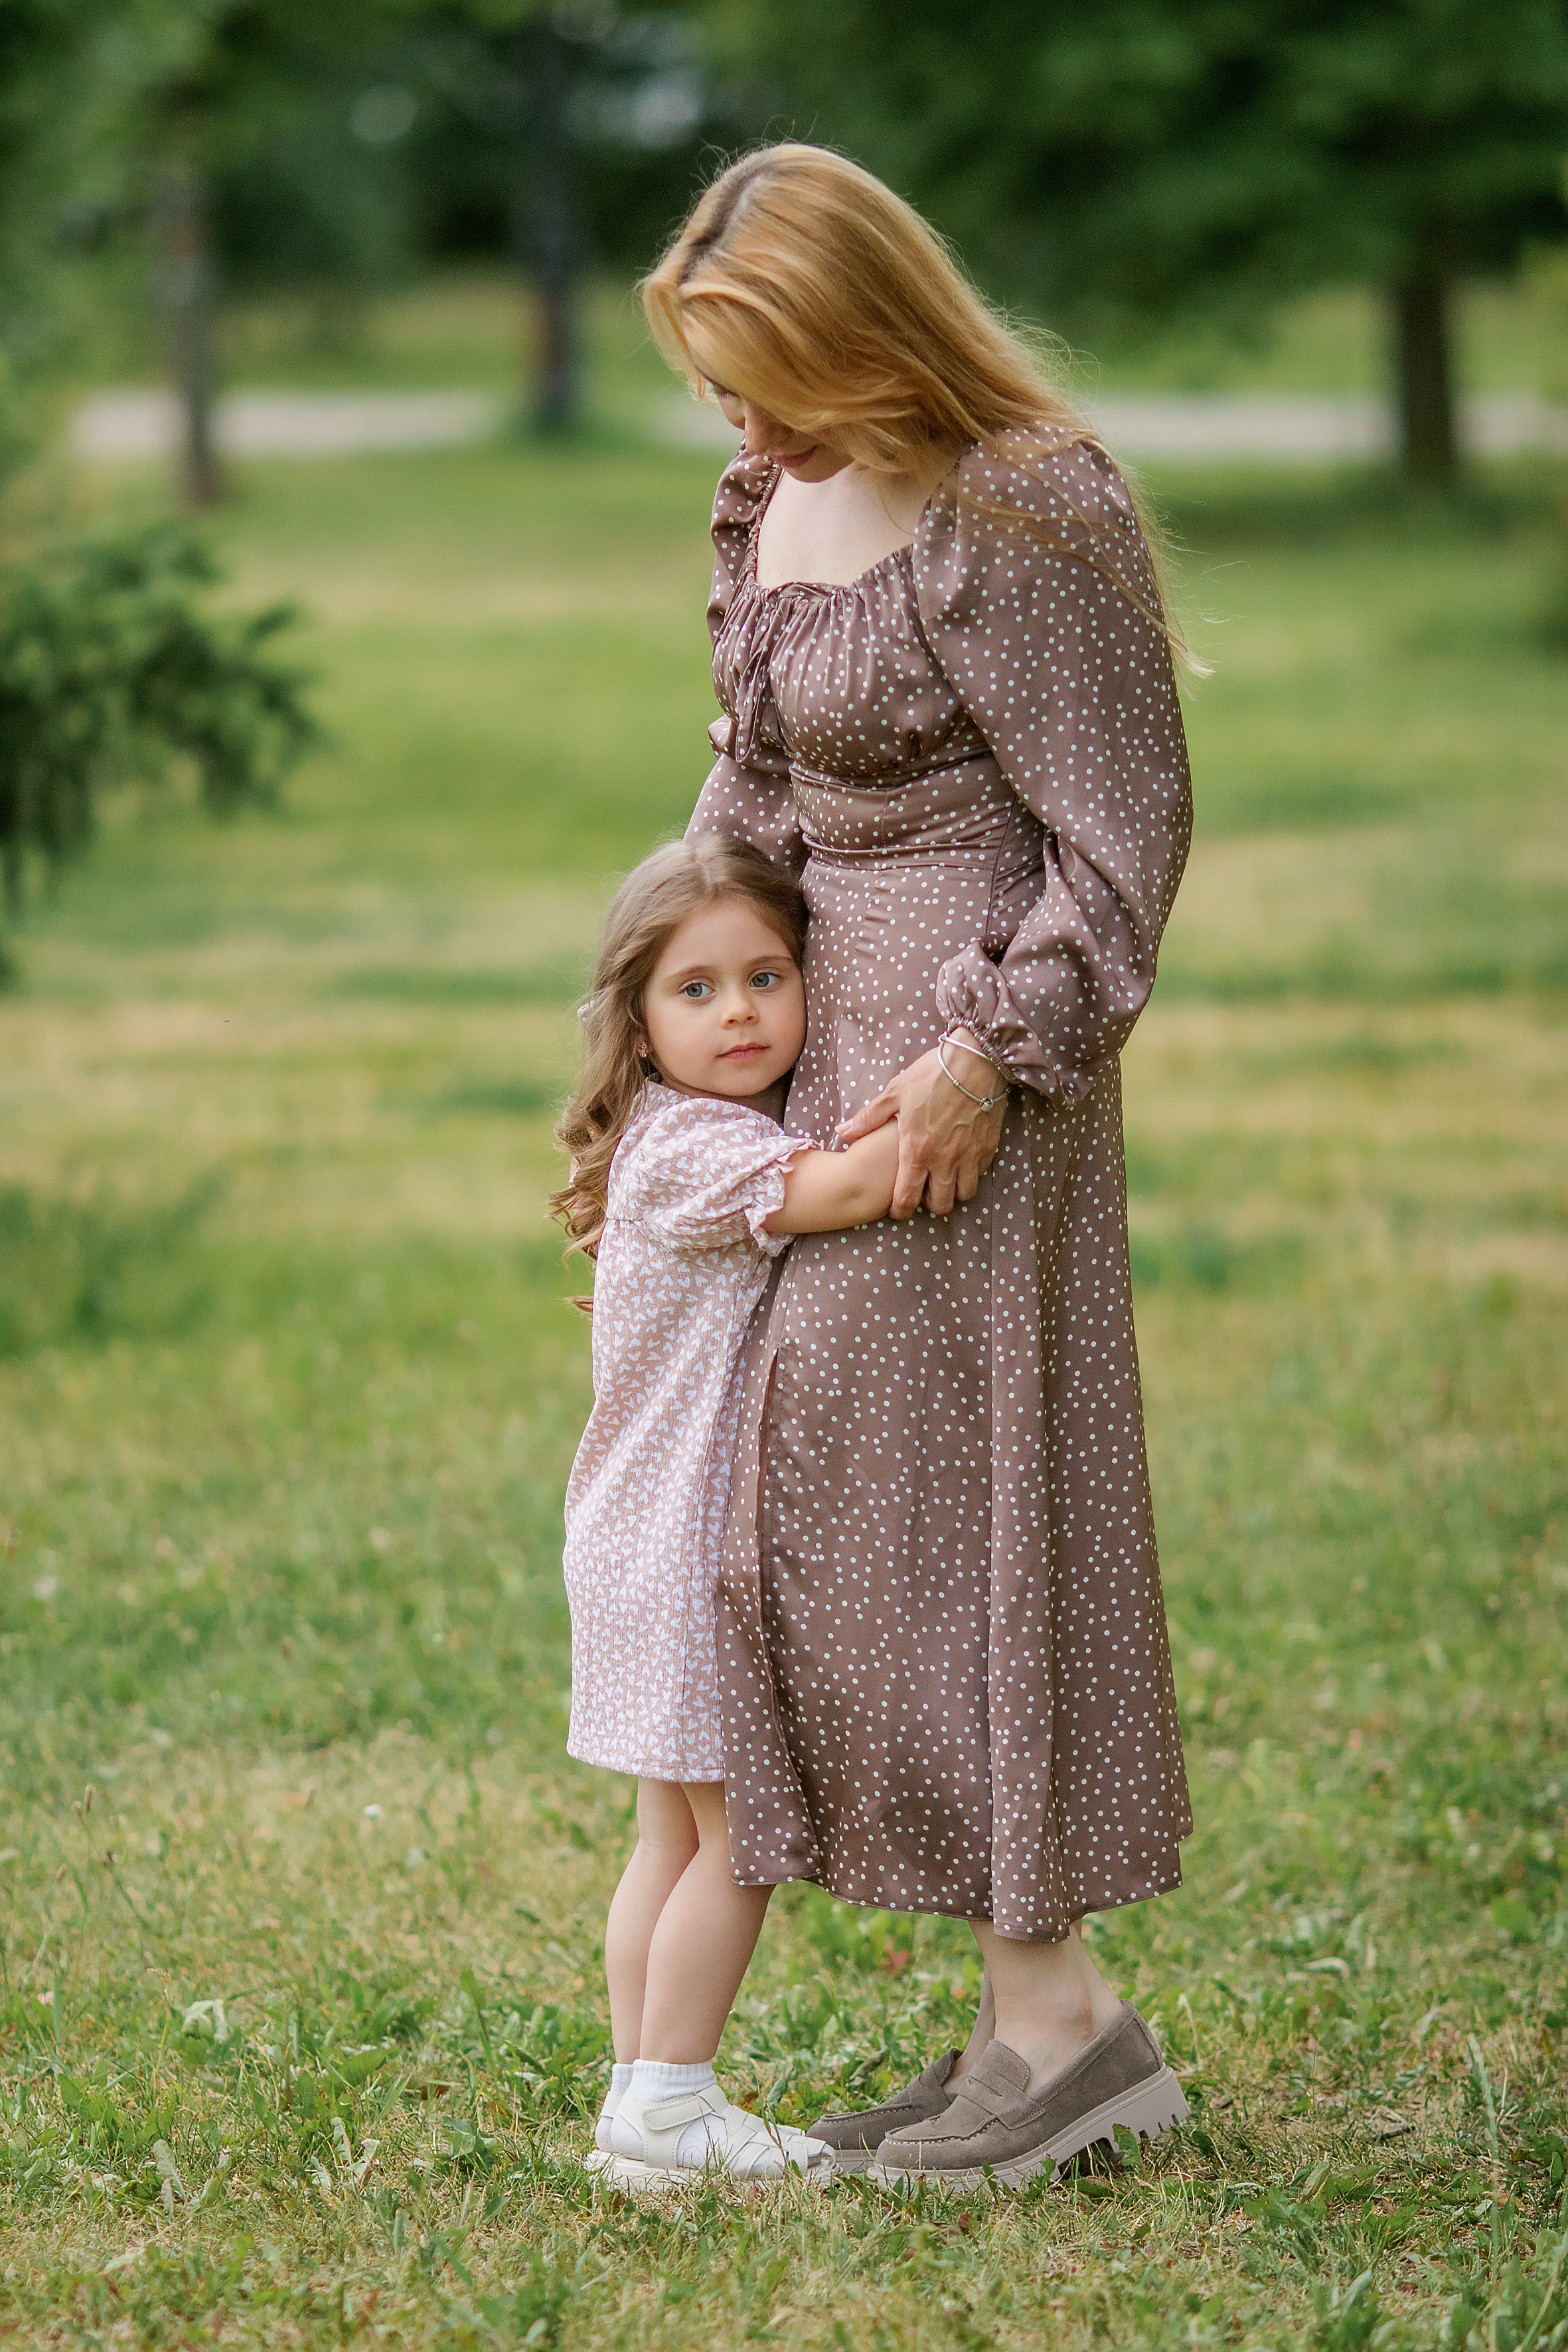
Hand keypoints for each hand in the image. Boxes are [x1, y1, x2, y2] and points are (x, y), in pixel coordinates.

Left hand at [837, 1031, 1006, 1217]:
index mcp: (916, 1150)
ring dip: (953, 1192)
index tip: (898, 1209)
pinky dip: (970, 1174)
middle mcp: (943, 1159)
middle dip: (929, 1205)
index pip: (906, 1198)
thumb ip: (868, 1118)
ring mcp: (969, 1155)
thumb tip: (843, 1131)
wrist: (974, 1060)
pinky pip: (979, 1174)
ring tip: (944, 1180)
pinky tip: (961, 1161)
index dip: (900, 1210)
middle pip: (940, 1205)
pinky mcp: (988, 1146)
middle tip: (924, 1193)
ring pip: (963, 1195)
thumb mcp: (894, 1092)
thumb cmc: (931, 1074)